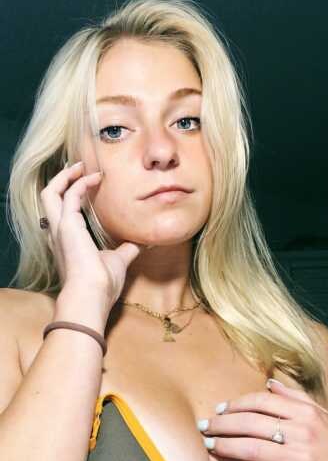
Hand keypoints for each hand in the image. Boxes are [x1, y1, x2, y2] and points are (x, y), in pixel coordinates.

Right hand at [39, 161, 142, 307]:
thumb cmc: (102, 284)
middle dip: (62, 180)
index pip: (62, 212)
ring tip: (81, 166)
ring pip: (50, 193)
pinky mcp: (67, 225)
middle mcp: (58, 233)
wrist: (92, 295)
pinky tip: (95, 178)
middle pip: (49, 198)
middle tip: (79, 167)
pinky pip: (69, 195)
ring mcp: (60, 228)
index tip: (88, 183)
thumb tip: (145, 241)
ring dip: (65, 176)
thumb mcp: (118, 261)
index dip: (70, 195)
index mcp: (67, 241)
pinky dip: (80, 183)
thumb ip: (128, 249)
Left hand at [199, 379, 327, 460]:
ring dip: (225, 447)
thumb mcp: (324, 418)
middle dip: (223, 424)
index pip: (262, 402)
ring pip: (252, 450)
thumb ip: (296, 398)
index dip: (236, 405)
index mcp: (307, 414)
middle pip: (251, 424)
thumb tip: (268, 382)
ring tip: (210, 446)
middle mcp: (304, 434)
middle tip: (205, 427)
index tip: (220, 410)